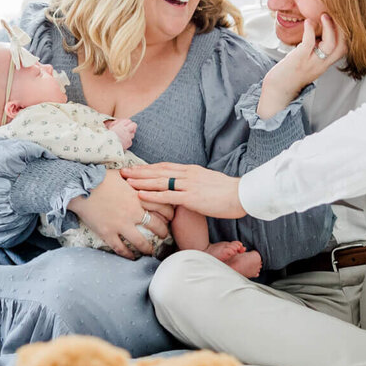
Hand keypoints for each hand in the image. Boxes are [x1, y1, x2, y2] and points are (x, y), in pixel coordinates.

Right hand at [67, 170, 169, 258]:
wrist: (80, 186)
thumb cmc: (100, 177)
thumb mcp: (123, 174)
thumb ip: (136, 178)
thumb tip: (145, 174)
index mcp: (139, 197)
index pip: (163, 207)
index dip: (170, 214)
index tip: (171, 217)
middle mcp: (133, 213)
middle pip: (156, 226)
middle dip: (163, 232)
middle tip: (165, 235)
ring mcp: (120, 224)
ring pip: (140, 242)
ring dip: (148, 248)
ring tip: (151, 252)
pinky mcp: (107, 232)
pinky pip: (120, 248)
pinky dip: (127, 255)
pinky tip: (132, 258)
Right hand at [105, 117, 136, 149]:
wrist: (107, 146)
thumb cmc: (106, 137)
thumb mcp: (110, 129)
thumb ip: (115, 125)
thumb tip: (118, 123)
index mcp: (120, 126)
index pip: (128, 121)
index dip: (128, 123)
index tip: (126, 125)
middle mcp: (125, 130)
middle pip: (134, 125)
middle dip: (132, 127)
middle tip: (130, 130)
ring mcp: (128, 136)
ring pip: (133, 134)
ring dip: (129, 136)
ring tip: (123, 138)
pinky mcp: (129, 143)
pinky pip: (130, 141)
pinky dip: (127, 142)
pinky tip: (122, 143)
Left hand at [122, 163, 245, 219]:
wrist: (242, 194)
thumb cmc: (228, 192)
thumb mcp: (208, 182)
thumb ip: (195, 183)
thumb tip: (185, 187)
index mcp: (191, 170)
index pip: (165, 166)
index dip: (148, 167)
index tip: (134, 168)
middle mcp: (187, 174)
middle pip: (158, 171)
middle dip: (139, 172)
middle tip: (122, 171)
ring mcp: (188, 185)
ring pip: (159, 181)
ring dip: (141, 181)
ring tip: (125, 181)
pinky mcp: (191, 198)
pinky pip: (167, 196)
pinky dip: (152, 195)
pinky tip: (139, 194)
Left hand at [258, 14, 345, 116]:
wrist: (278, 88)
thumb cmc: (290, 73)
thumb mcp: (308, 60)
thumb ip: (315, 49)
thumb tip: (317, 31)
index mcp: (324, 64)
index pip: (343, 50)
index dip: (345, 34)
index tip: (340, 21)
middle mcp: (321, 64)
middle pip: (341, 47)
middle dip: (342, 29)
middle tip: (335, 15)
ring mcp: (311, 63)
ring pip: (330, 45)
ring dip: (329, 27)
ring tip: (324, 16)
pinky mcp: (300, 60)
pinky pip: (309, 42)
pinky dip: (310, 30)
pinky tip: (308, 22)